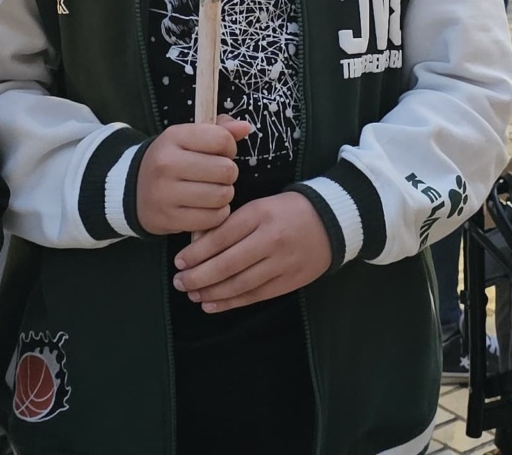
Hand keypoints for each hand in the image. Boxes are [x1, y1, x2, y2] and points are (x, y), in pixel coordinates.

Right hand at [135, 117, 250, 235]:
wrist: (134, 189)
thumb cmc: (172, 160)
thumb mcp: (189, 138)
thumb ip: (220, 129)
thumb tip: (246, 127)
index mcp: (174, 137)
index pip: (221, 139)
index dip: (229, 147)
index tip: (220, 153)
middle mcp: (167, 164)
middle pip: (226, 170)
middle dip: (228, 174)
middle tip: (217, 176)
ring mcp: (165, 193)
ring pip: (222, 196)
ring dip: (224, 195)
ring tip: (212, 191)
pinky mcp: (169, 218)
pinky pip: (213, 218)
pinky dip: (217, 214)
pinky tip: (206, 207)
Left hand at [171, 192, 331, 312]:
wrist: (332, 221)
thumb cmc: (288, 211)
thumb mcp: (259, 206)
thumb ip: (232, 224)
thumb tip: (197, 246)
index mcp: (260, 214)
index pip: (221, 237)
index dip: (196, 253)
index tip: (178, 262)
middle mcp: (270, 239)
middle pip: (228, 264)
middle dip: (199, 276)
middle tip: (179, 282)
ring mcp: (282, 263)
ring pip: (240, 283)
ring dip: (212, 292)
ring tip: (193, 295)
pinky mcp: (290, 281)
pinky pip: (255, 295)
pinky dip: (232, 302)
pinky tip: (212, 305)